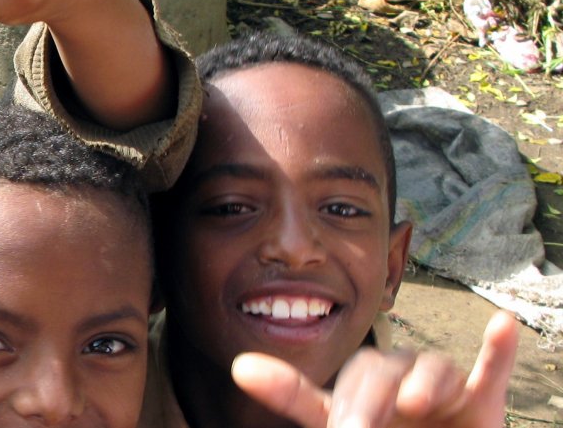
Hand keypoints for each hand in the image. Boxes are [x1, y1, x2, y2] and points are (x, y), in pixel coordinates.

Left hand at [232, 310, 519, 427]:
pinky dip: (497, 351)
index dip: (281, 385)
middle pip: (372, 372)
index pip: (314, 394)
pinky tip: (500, 325)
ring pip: (429, 367)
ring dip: (424, 381)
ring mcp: (438, 393)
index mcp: (351, 409)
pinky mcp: (481, 402)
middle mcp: (391, 392)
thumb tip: (257, 384)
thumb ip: (323, 421)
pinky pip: (490, 369)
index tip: (242, 372)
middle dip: (364, 400)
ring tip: (414, 403)